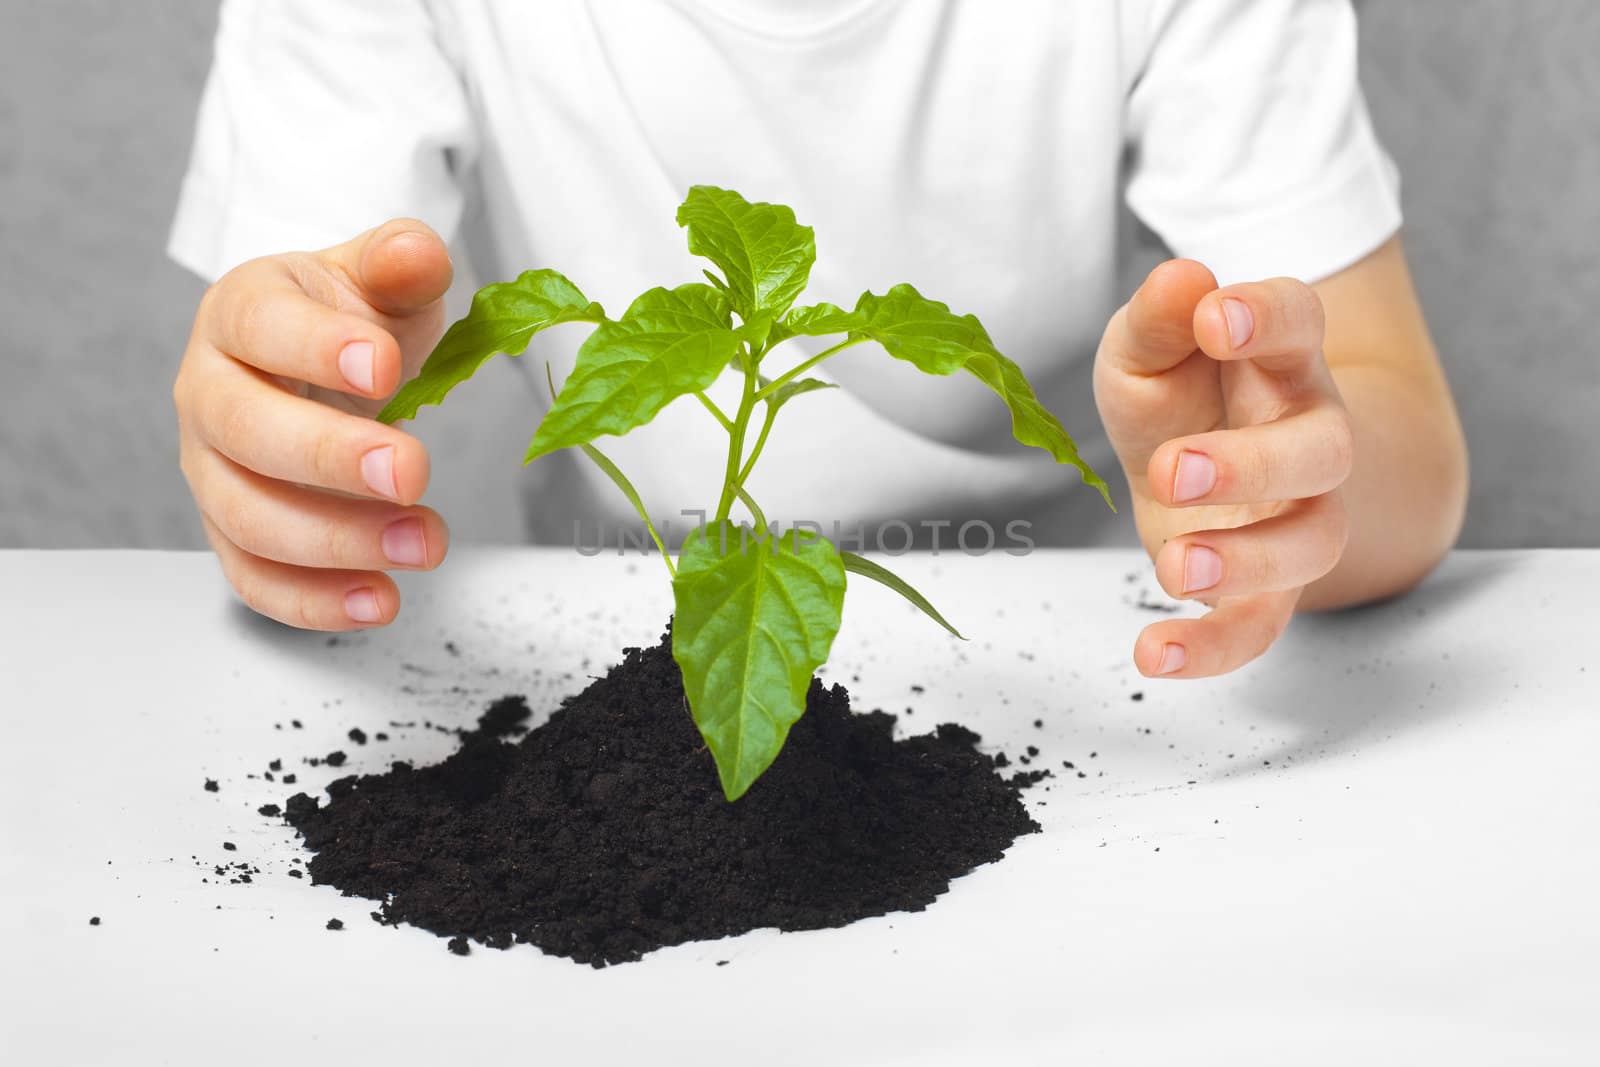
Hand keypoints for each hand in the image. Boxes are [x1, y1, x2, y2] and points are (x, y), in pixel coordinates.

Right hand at [173, 219, 453, 629]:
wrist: (332, 369)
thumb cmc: (353, 320)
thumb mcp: (383, 279)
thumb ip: (402, 262)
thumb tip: (418, 253)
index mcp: (240, 311)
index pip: (259, 324)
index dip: (315, 347)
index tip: (385, 367)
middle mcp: (208, 392)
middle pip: (244, 430)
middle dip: (330, 458)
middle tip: (413, 472)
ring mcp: (212, 470)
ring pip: (247, 516)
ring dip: (337, 541)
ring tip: (424, 544)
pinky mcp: (234, 535)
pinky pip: (255, 579)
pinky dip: (314, 602)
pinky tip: (382, 601)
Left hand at [1093, 260, 1353, 677]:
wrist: (1199, 466)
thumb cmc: (1178, 394)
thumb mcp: (1147, 348)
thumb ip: (1159, 319)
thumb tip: (1182, 280)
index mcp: (1283, 362)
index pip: (1301, 324)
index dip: (1267, 317)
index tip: (1217, 317)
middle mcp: (1310, 437)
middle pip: (1322, 451)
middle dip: (1253, 464)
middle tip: (1174, 468)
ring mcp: (1297, 516)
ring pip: (1311, 543)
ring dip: (1247, 560)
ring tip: (1176, 565)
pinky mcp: (1265, 584)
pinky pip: (1261, 626)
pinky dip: (1212, 648)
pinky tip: (1152, 654)